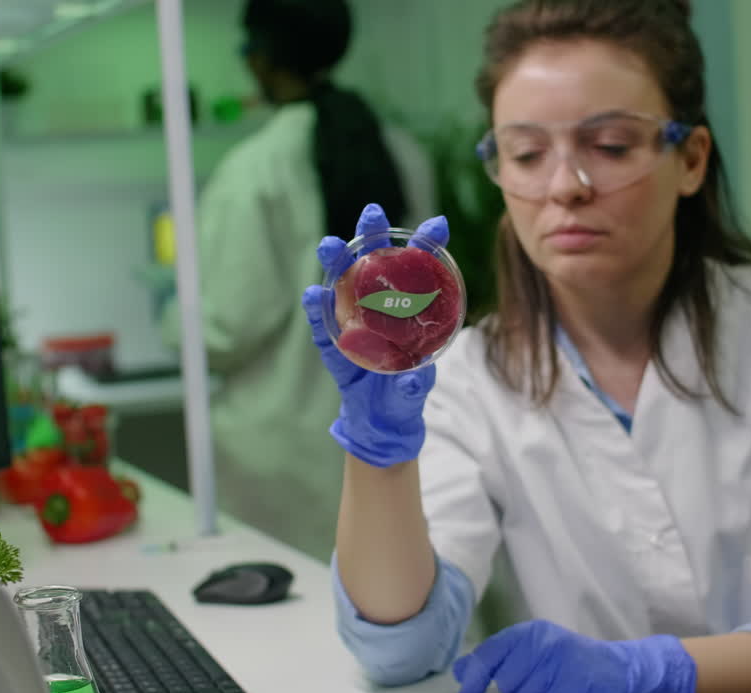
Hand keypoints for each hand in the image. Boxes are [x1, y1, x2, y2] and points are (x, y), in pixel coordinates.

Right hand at [301, 203, 449, 467]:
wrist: (382, 422)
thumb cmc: (405, 394)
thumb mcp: (416, 389)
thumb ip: (413, 383)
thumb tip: (411, 381)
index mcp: (407, 312)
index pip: (419, 271)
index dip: (426, 246)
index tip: (438, 224)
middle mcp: (378, 310)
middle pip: (375, 266)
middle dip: (372, 237)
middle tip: (373, 213)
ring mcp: (354, 325)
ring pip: (343, 287)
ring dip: (336, 266)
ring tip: (330, 246)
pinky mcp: (335, 347)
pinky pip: (323, 327)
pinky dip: (317, 312)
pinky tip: (313, 295)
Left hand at [452, 619, 695, 692]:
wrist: (616, 668)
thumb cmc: (566, 662)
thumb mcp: (530, 652)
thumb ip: (496, 659)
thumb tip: (459, 670)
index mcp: (528, 633)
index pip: (490, 654)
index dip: (474, 678)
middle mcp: (543, 641)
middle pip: (507, 681)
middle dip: (518, 691)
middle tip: (538, 684)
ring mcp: (561, 661)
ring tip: (555, 688)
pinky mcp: (576, 682)